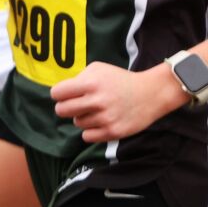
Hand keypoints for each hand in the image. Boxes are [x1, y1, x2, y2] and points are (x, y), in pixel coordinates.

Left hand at [51, 61, 184, 142]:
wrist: (151, 93)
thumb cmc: (120, 80)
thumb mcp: (98, 69)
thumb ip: (77, 79)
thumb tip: (60, 93)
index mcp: (90, 83)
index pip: (56, 93)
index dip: (60, 94)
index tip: (67, 95)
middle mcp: (96, 101)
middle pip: (61, 111)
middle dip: (66, 107)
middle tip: (78, 105)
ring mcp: (105, 118)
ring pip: (76, 123)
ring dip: (83, 118)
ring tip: (98, 111)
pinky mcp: (113, 132)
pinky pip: (87, 136)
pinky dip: (91, 131)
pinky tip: (101, 122)